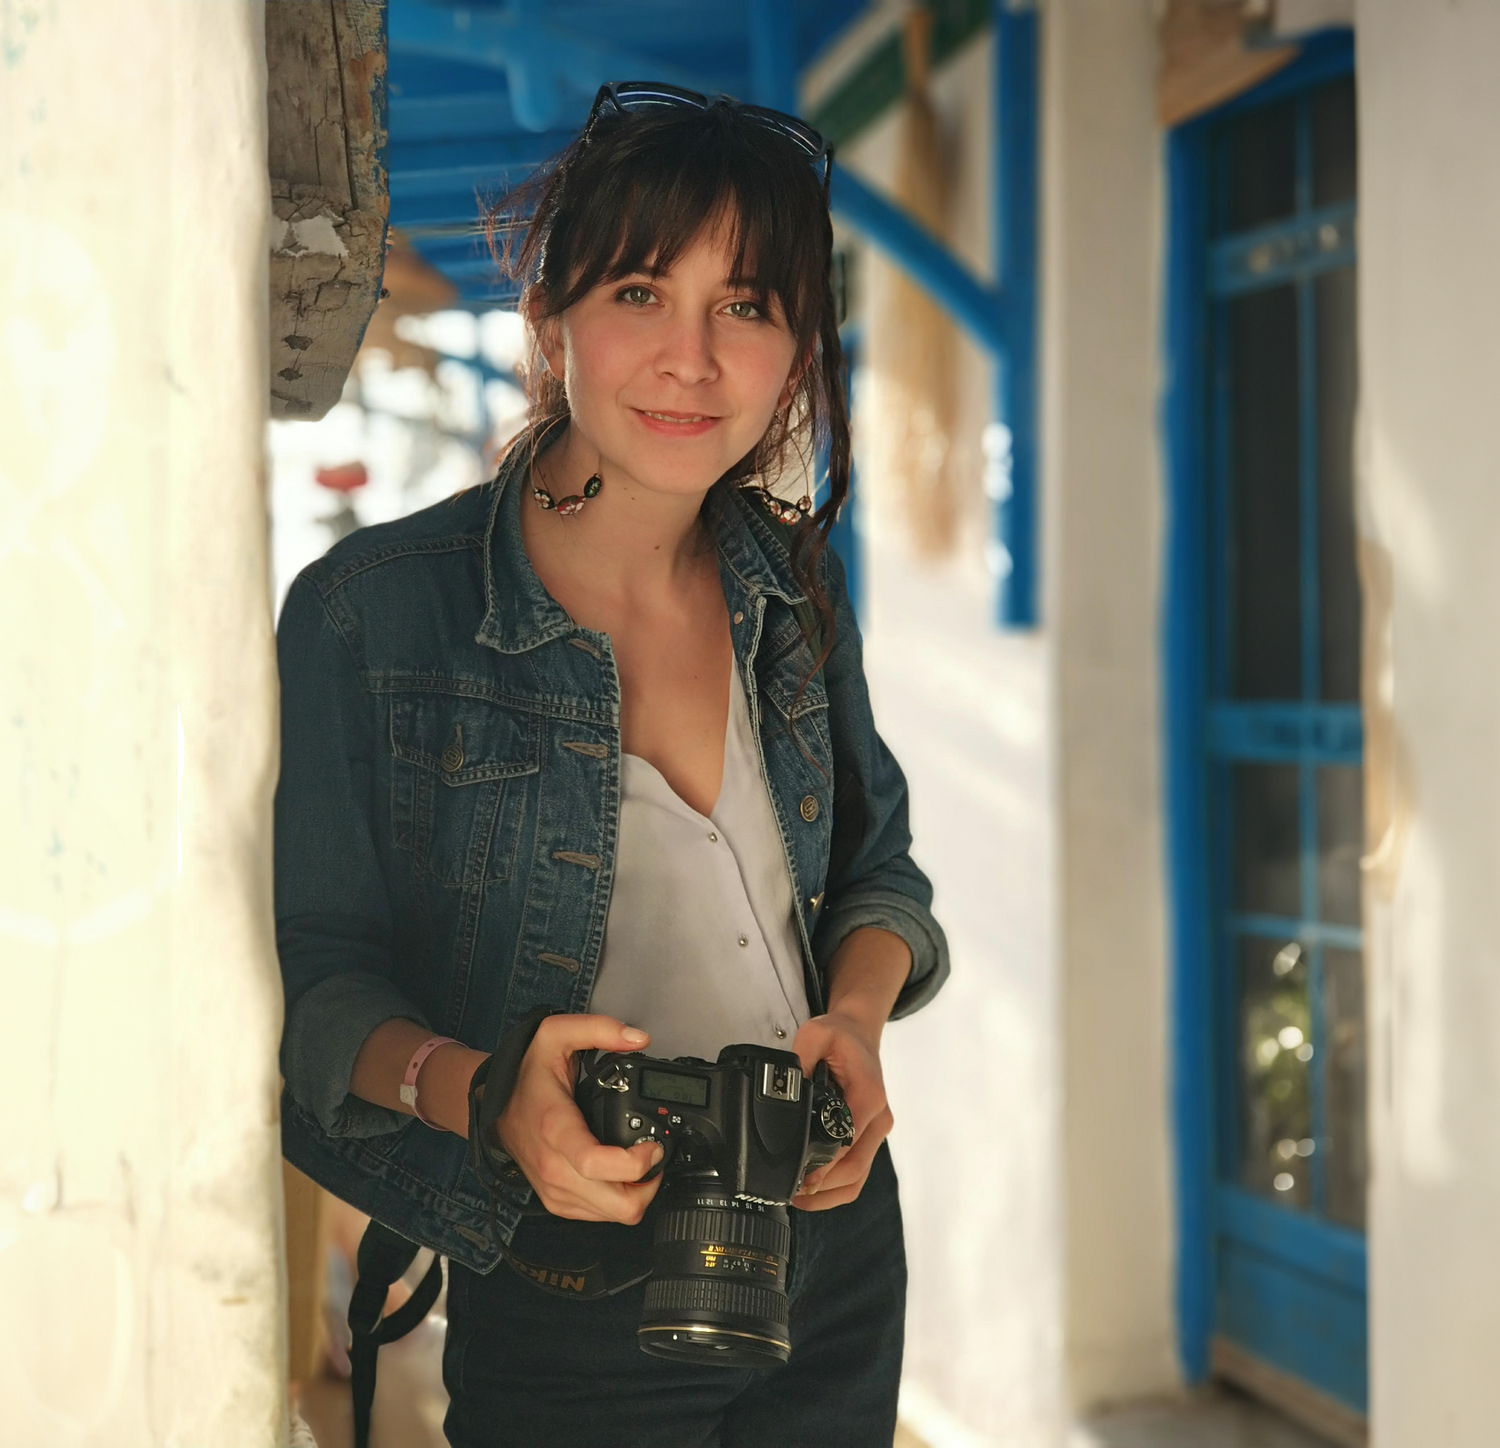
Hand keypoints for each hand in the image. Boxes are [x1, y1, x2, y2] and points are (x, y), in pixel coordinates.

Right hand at [494, 1014, 663, 1223]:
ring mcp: (555, 1189)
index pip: (597, 1164)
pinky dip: (618, 1200)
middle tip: (654, 1156)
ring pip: (613, 1216)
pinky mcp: (557, 1201)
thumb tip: (638, 1039)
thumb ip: (599, 1029)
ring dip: (637, 1194)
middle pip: (617, 1205)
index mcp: (556, 1129)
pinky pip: (600, 1217)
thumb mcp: (556, 1033)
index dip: (637, 1163)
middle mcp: (554, 1167)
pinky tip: (622, 1173)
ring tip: (641, 1163)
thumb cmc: (525, 1074)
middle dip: (648, 1185)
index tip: (653, 1146)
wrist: (493, 1104)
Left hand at [789, 1010, 892, 1211]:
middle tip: (791, 1192)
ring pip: (858, 1177)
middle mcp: (878, 1119)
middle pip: (855, 1168)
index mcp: (869, 1096)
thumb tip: (785, 1090)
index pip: (848, 1140)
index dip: (825, 1164)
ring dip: (830, 1194)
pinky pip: (858, 1171)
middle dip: (824, 1187)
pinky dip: (837, 1187)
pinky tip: (812, 1191)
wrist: (860, 1034)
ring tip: (797, 1198)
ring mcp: (876, 1131)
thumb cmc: (840, 1035)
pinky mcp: (869, 1138)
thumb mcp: (816, 1033)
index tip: (801, 1178)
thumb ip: (800, 1059)